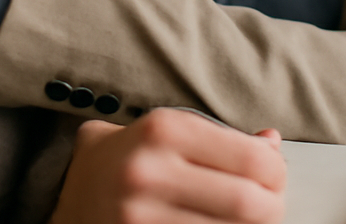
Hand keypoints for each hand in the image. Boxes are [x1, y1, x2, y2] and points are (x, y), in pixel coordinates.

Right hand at [52, 111, 284, 223]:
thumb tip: (272, 143)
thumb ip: (218, 136)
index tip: (274, 175)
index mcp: (163, 130)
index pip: (251, 158)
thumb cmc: (123, 160)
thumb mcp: (164, 132)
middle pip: (249, 202)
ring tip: (248, 217)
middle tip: (270, 203)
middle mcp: (151, 171)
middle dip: (272, 205)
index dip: (276, 171)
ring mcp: (143, 215)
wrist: (69, 197)